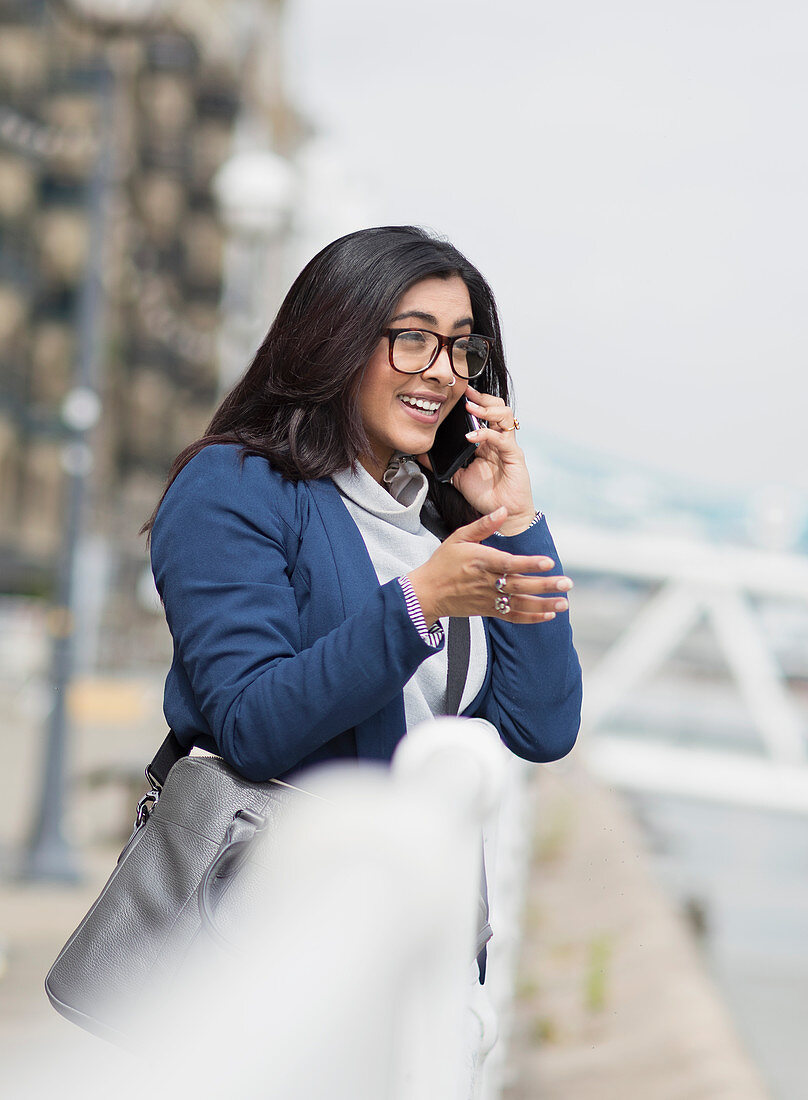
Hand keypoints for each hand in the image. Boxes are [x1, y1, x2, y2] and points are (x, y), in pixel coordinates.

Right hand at [406, 507, 572, 626]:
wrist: (427, 593)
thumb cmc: (443, 563)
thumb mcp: (458, 538)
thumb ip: (483, 525)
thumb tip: (503, 510)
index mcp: (479, 561)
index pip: (508, 563)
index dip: (529, 563)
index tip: (548, 562)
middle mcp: (485, 582)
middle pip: (519, 584)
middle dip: (544, 585)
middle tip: (567, 583)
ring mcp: (488, 599)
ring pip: (519, 603)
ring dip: (543, 604)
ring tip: (563, 603)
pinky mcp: (488, 611)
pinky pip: (512, 616)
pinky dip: (531, 617)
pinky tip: (548, 615)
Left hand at [449, 386, 534, 534]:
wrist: (501, 515)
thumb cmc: (485, 495)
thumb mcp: (457, 477)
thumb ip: (441, 465)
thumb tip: (420, 455)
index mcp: (488, 441)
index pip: (486, 413)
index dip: (475, 400)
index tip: (459, 392)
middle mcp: (499, 440)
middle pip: (498, 408)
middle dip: (482, 398)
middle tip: (466, 393)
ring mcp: (508, 446)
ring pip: (505, 416)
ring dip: (487, 409)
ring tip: (470, 409)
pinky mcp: (514, 456)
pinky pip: (502, 439)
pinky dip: (486, 434)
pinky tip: (471, 436)